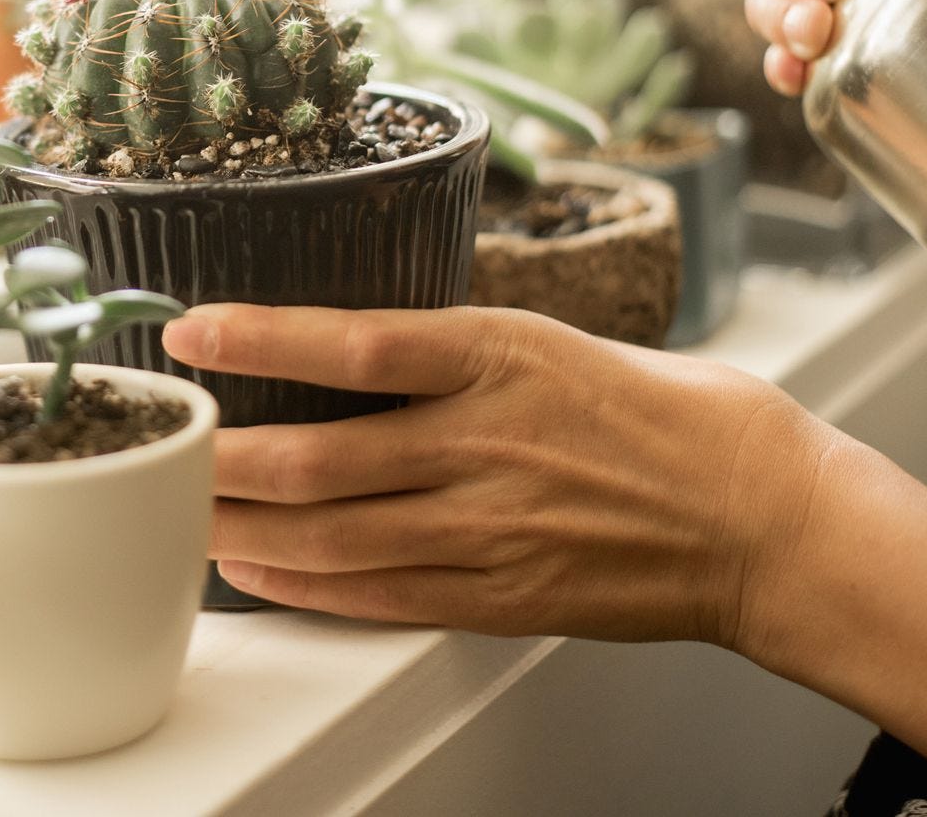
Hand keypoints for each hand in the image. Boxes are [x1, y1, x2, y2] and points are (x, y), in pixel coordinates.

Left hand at [163, 302, 835, 645]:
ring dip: (244, 530)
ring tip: (182, 516)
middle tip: (161, 447)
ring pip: (334, 535)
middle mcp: (488, 440)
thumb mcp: (558, 342)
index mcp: (504, 356)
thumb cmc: (669, 416)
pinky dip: (306, 587)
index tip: (190, 331)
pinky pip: (380, 595)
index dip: (261, 338)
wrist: (765, 518)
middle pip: (321, 457)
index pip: (356, 343)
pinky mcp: (502, 594)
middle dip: (223, 459)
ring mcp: (492, 526)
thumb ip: (454, 352)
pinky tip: (258, 574)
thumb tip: (352, 349)